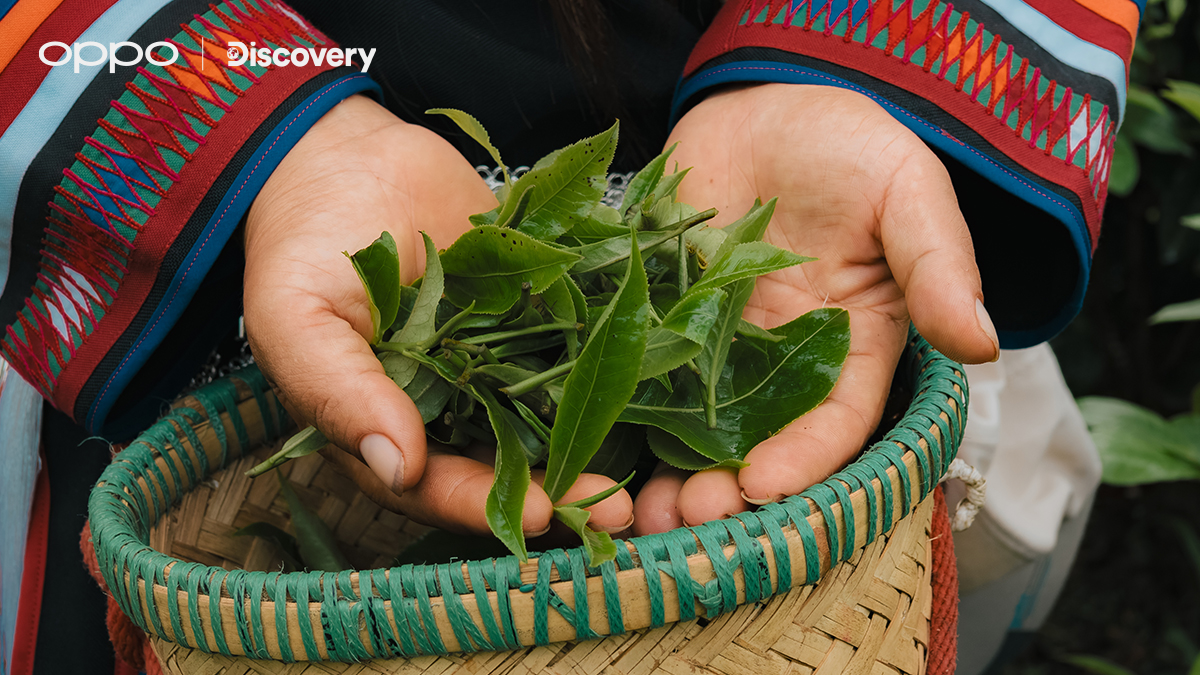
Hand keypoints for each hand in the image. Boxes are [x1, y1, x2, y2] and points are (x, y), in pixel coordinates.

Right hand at [244, 95, 632, 536]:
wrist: (350, 155)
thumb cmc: (307, 237)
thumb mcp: (297, 315)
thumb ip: (336, 390)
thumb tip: (398, 464)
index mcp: (378, 425)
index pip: (430, 486)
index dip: (481, 504)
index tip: (538, 512)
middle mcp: (439, 409)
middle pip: (499, 468)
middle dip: (556, 492)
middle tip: (615, 511)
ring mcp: (488, 364)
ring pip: (542, 422)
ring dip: (590, 448)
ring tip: (643, 474)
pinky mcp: (527, 320)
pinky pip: (567, 355)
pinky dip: (606, 376)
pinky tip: (652, 391)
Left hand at [632, 84, 998, 533]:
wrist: (764, 107)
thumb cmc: (847, 145)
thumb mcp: (906, 192)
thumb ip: (939, 266)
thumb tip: (982, 344)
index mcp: (854, 349)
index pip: (836, 423)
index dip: (804, 460)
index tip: (764, 485)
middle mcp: (783, 366)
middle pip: (755, 446)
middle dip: (722, 491)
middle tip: (686, 519)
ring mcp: (715, 350)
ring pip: (687, 431)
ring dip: (661, 476)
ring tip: (634, 514)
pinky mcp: (658, 325)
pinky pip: (632, 379)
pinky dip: (612, 419)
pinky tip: (585, 455)